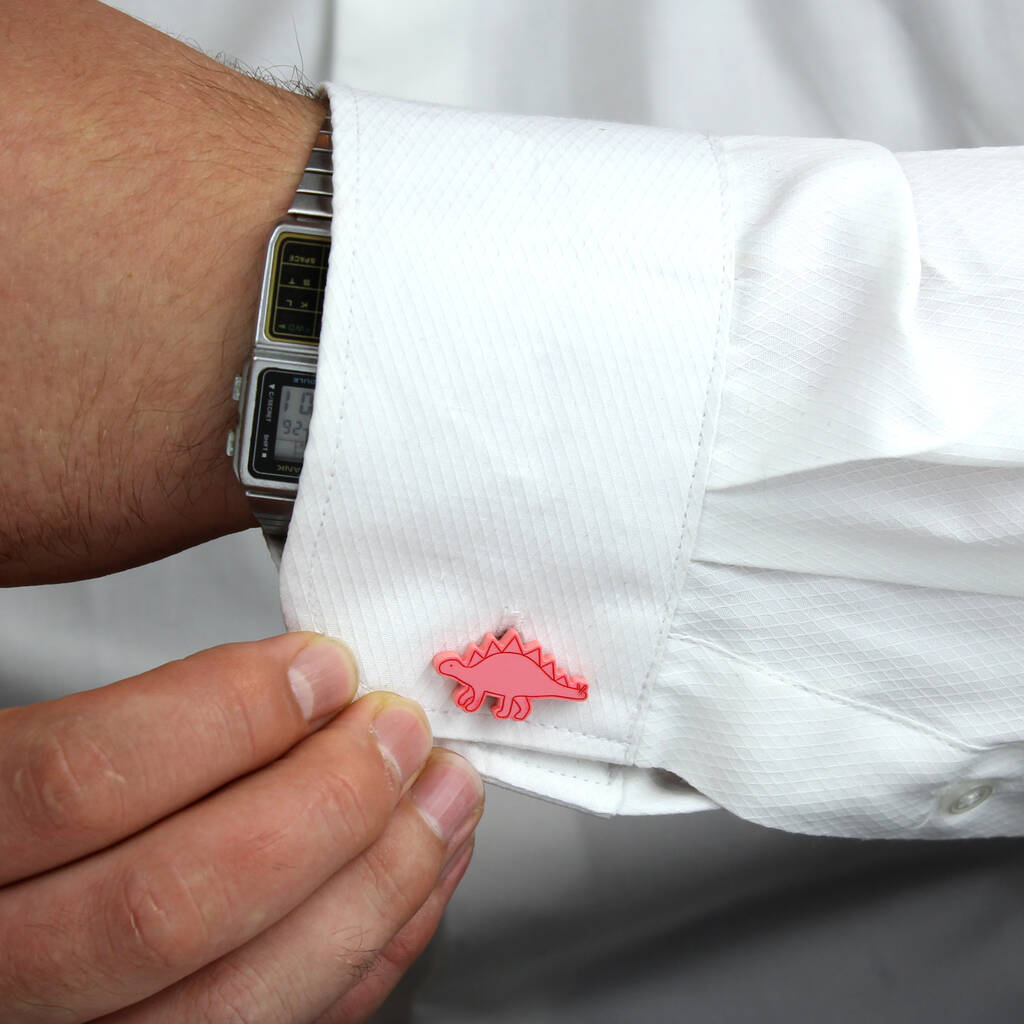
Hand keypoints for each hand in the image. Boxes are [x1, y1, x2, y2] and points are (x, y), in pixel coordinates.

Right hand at [0, 632, 483, 1022]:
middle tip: (398, 733)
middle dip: (322, 804)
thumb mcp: (17, 743)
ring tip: (441, 799)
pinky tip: (416, 880)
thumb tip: (299, 675)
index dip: (223, 716)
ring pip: (232, 1002)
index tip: (321, 667)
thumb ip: (122, 717)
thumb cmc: (20, 809)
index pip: (78, 782)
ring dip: (372, 886)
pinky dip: (367, 954)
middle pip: (169, 905)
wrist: (5, 912)